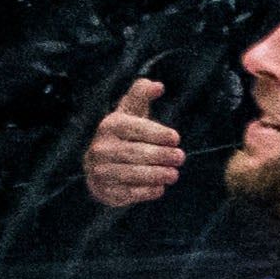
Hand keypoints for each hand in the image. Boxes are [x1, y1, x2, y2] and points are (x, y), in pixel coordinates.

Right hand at [77, 74, 185, 206]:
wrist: (99, 166)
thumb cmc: (124, 134)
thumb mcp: (130, 111)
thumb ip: (142, 94)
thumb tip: (158, 86)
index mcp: (109, 126)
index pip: (135, 128)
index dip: (157, 133)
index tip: (176, 138)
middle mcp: (101, 148)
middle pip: (136, 152)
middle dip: (161, 155)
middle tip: (181, 157)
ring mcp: (100, 171)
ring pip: (132, 173)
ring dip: (157, 174)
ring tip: (174, 175)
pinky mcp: (104, 190)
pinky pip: (127, 193)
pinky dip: (146, 192)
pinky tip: (160, 189)